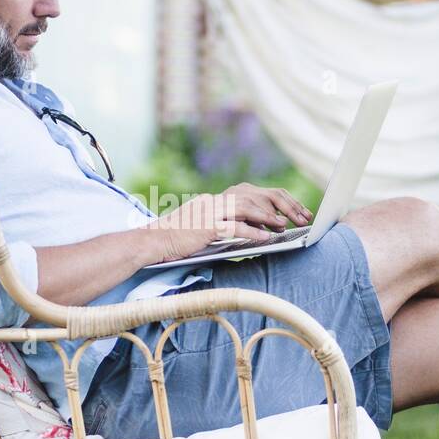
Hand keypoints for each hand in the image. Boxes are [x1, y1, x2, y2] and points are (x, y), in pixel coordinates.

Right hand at [145, 184, 312, 262]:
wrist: (152, 242)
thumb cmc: (171, 240)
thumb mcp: (196, 227)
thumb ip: (214, 225)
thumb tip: (237, 231)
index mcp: (208, 201)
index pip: (241, 196)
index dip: (261, 204)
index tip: (275, 212)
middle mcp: (210, 202)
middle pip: (248, 198)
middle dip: (269, 208)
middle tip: (286, 218)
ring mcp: (208, 213)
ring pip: (245, 209)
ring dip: (266, 218)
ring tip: (281, 226)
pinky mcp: (206, 227)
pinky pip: (235, 227)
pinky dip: (253, 232)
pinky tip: (265, 238)